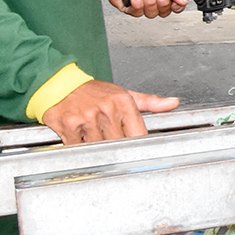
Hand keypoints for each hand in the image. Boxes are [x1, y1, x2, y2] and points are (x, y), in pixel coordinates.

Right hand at [41, 80, 179, 143]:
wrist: (62, 84)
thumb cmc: (95, 92)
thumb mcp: (124, 94)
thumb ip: (150, 102)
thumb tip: (172, 103)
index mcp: (123, 103)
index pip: (138, 134)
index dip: (137, 146)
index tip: (136, 151)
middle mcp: (107, 110)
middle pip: (119, 144)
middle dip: (116, 148)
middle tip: (111, 145)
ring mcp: (88, 118)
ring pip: (99, 147)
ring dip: (97, 148)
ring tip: (94, 138)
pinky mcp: (70, 126)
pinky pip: (79, 147)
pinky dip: (80, 147)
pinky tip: (80, 138)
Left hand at [94, 0, 187, 16]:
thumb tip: (183, 0)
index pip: (174, 4)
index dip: (176, 5)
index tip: (174, 0)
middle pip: (165, 11)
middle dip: (161, 0)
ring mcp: (142, 4)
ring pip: (152, 13)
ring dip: (148, 0)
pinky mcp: (130, 8)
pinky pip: (138, 13)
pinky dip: (137, 3)